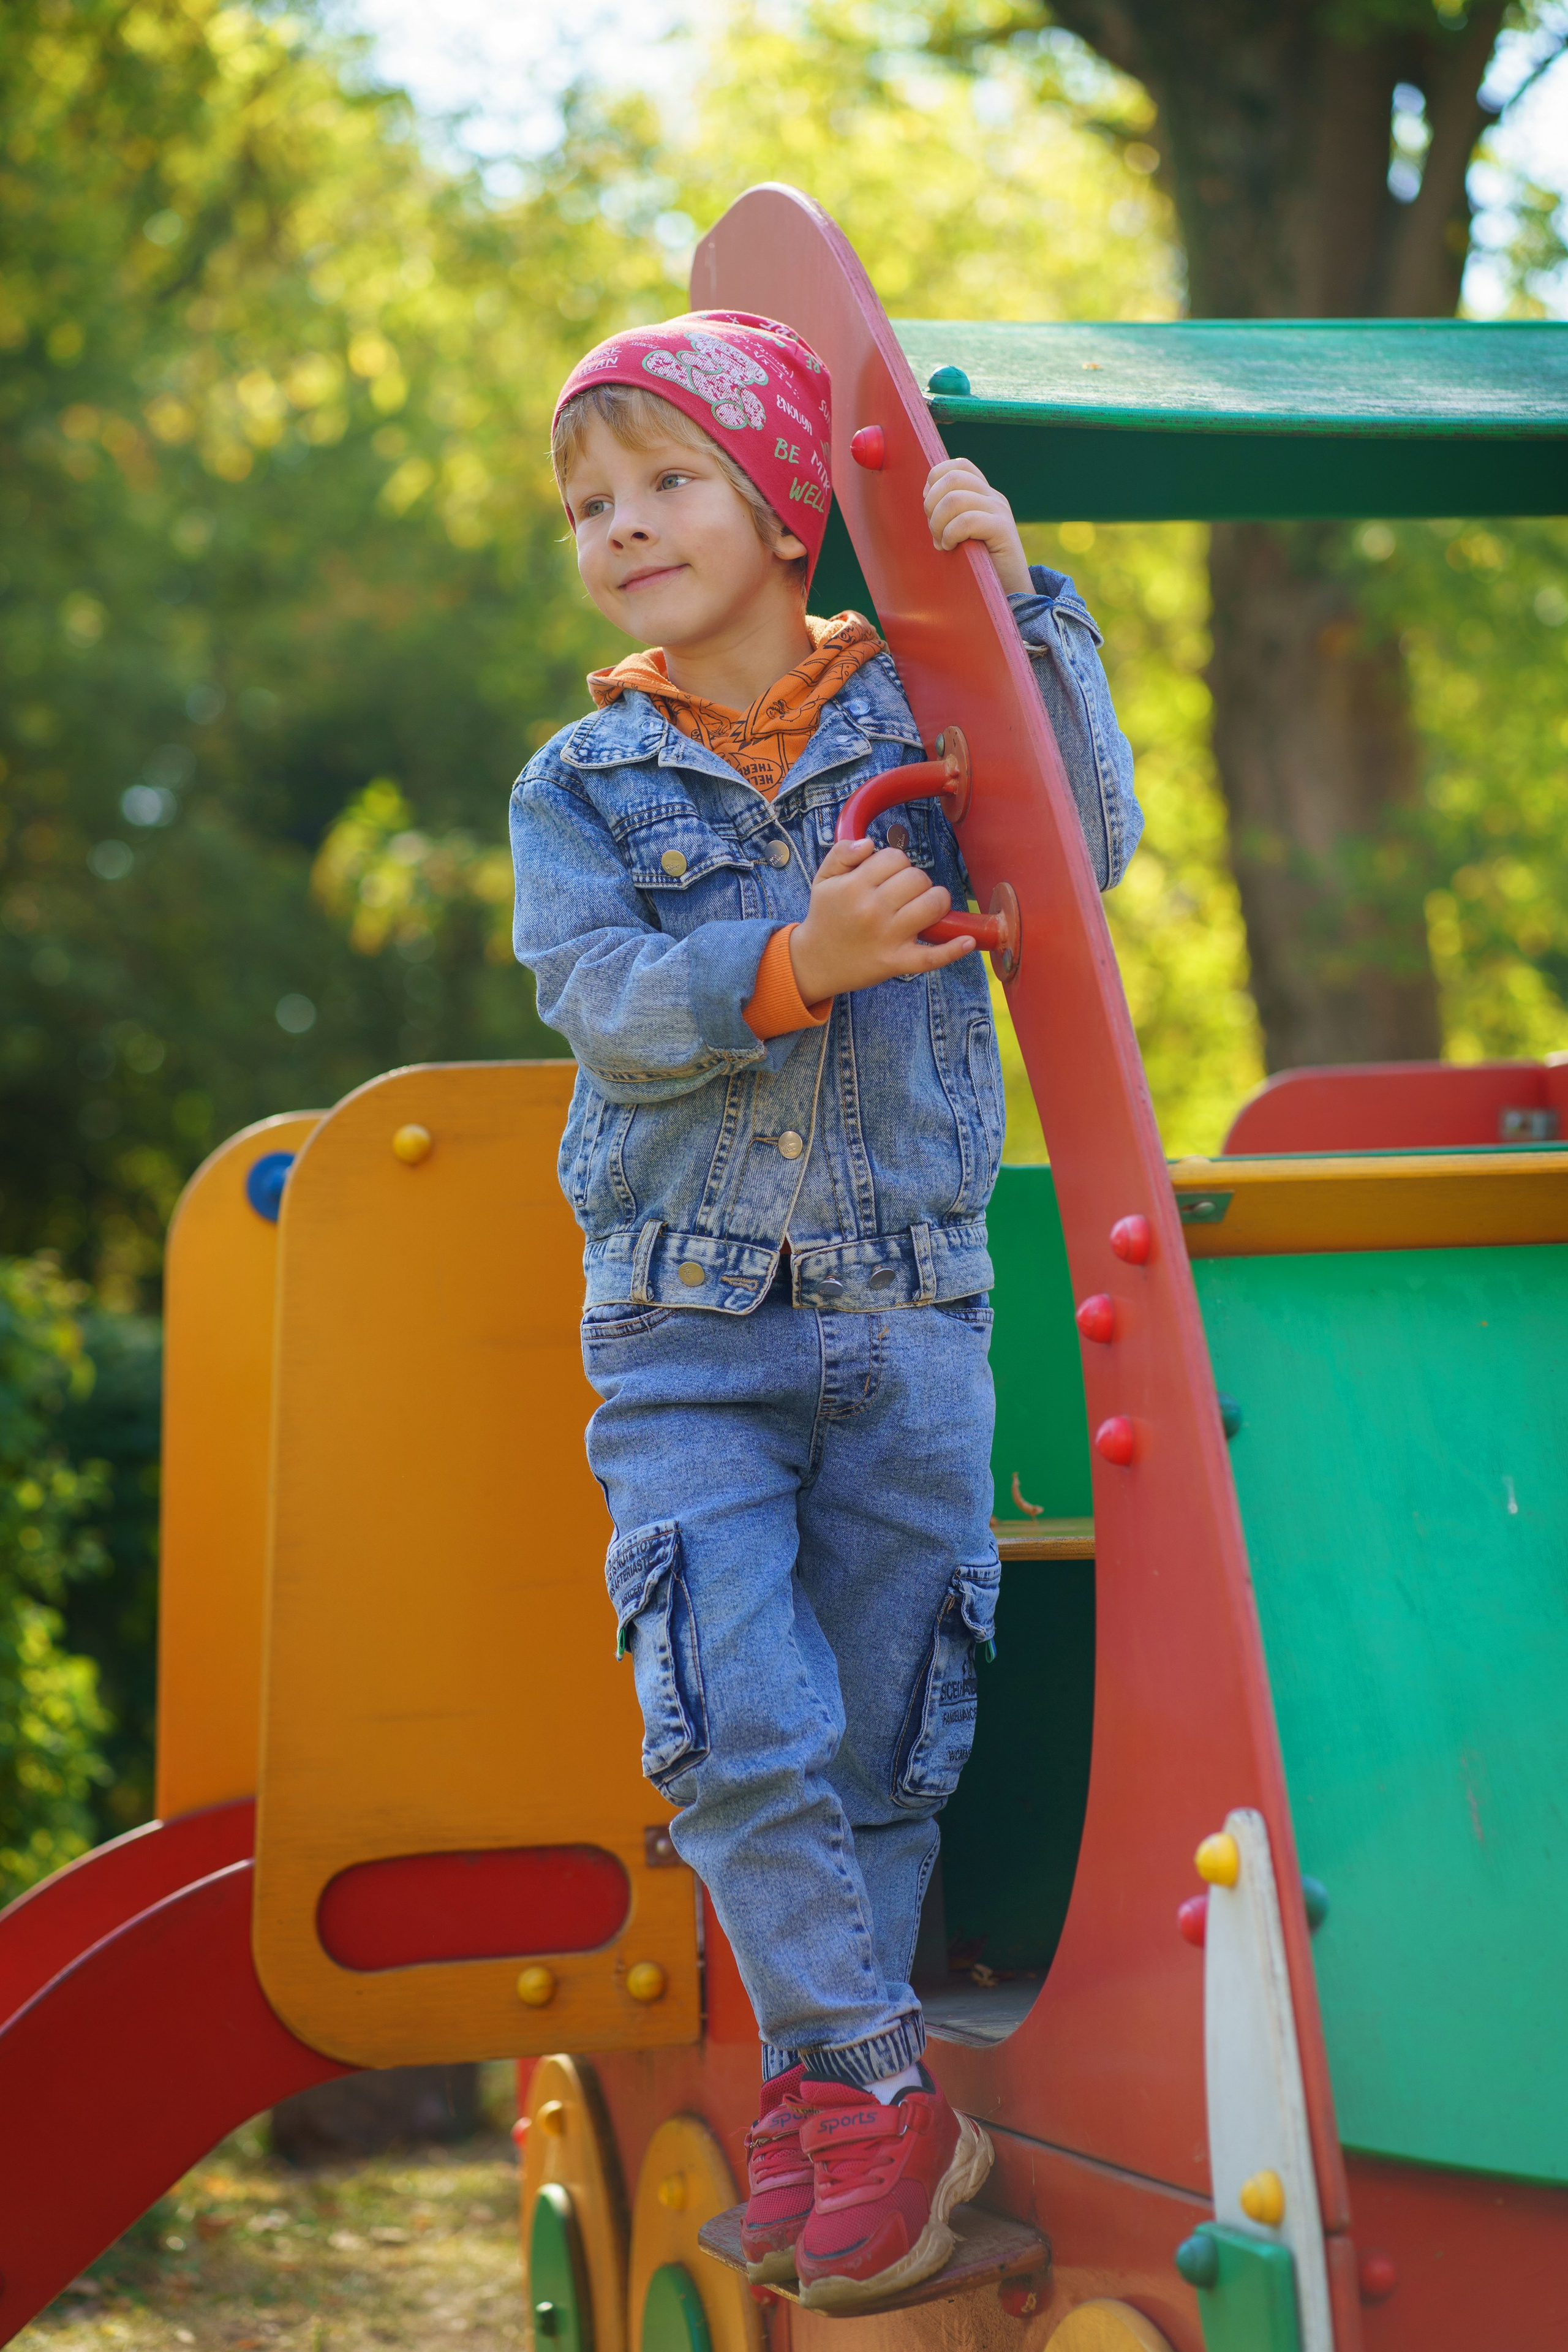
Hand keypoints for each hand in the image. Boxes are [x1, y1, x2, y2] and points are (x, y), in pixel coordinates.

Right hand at [789, 837, 975, 1002]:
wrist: (815, 962)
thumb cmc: (825, 917)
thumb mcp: (823, 879)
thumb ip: (842, 853)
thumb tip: (869, 843)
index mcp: (854, 887)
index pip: (895, 857)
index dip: (896, 863)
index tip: (888, 877)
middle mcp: (872, 910)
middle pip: (917, 878)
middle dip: (916, 881)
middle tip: (904, 894)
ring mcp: (887, 938)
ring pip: (932, 905)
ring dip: (935, 901)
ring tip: (923, 908)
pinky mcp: (897, 962)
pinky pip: (932, 957)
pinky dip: (953, 950)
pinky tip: (968, 940)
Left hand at [923, 457, 1031, 595]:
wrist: (1009, 593)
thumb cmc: (978, 565)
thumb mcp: (962, 533)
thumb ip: (949, 513)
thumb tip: (926, 496)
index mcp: (983, 494)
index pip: (958, 466)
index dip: (936, 479)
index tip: (930, 506)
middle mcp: (993, 497)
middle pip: (952, 478)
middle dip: (932, 504)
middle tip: (934, 530)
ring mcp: (999, 512)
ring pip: (955, 498)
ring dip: (938, 522)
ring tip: (942, 542)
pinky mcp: (1002, 530)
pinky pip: (967, 520)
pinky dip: (950, 534)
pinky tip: (950, 547)